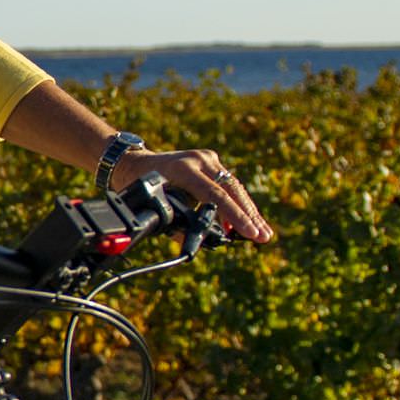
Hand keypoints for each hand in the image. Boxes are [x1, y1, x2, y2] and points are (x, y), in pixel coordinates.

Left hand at [111, 148, 273, 242]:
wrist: (134, 163)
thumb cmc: (140, 187)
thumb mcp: (155, 207)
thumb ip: (178, 225)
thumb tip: (202, 241)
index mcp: (183, 169)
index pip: (215, 195)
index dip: (234, 216)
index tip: (249, 233)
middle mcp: (198, 159)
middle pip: (231, 189)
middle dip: (249, 216)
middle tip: (264, 237)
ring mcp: (206, 157)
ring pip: (234, 187)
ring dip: (248, 211)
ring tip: (263, 234)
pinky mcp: (210, 161)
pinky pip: (228, 185)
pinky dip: (238, 204)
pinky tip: (250, 222)